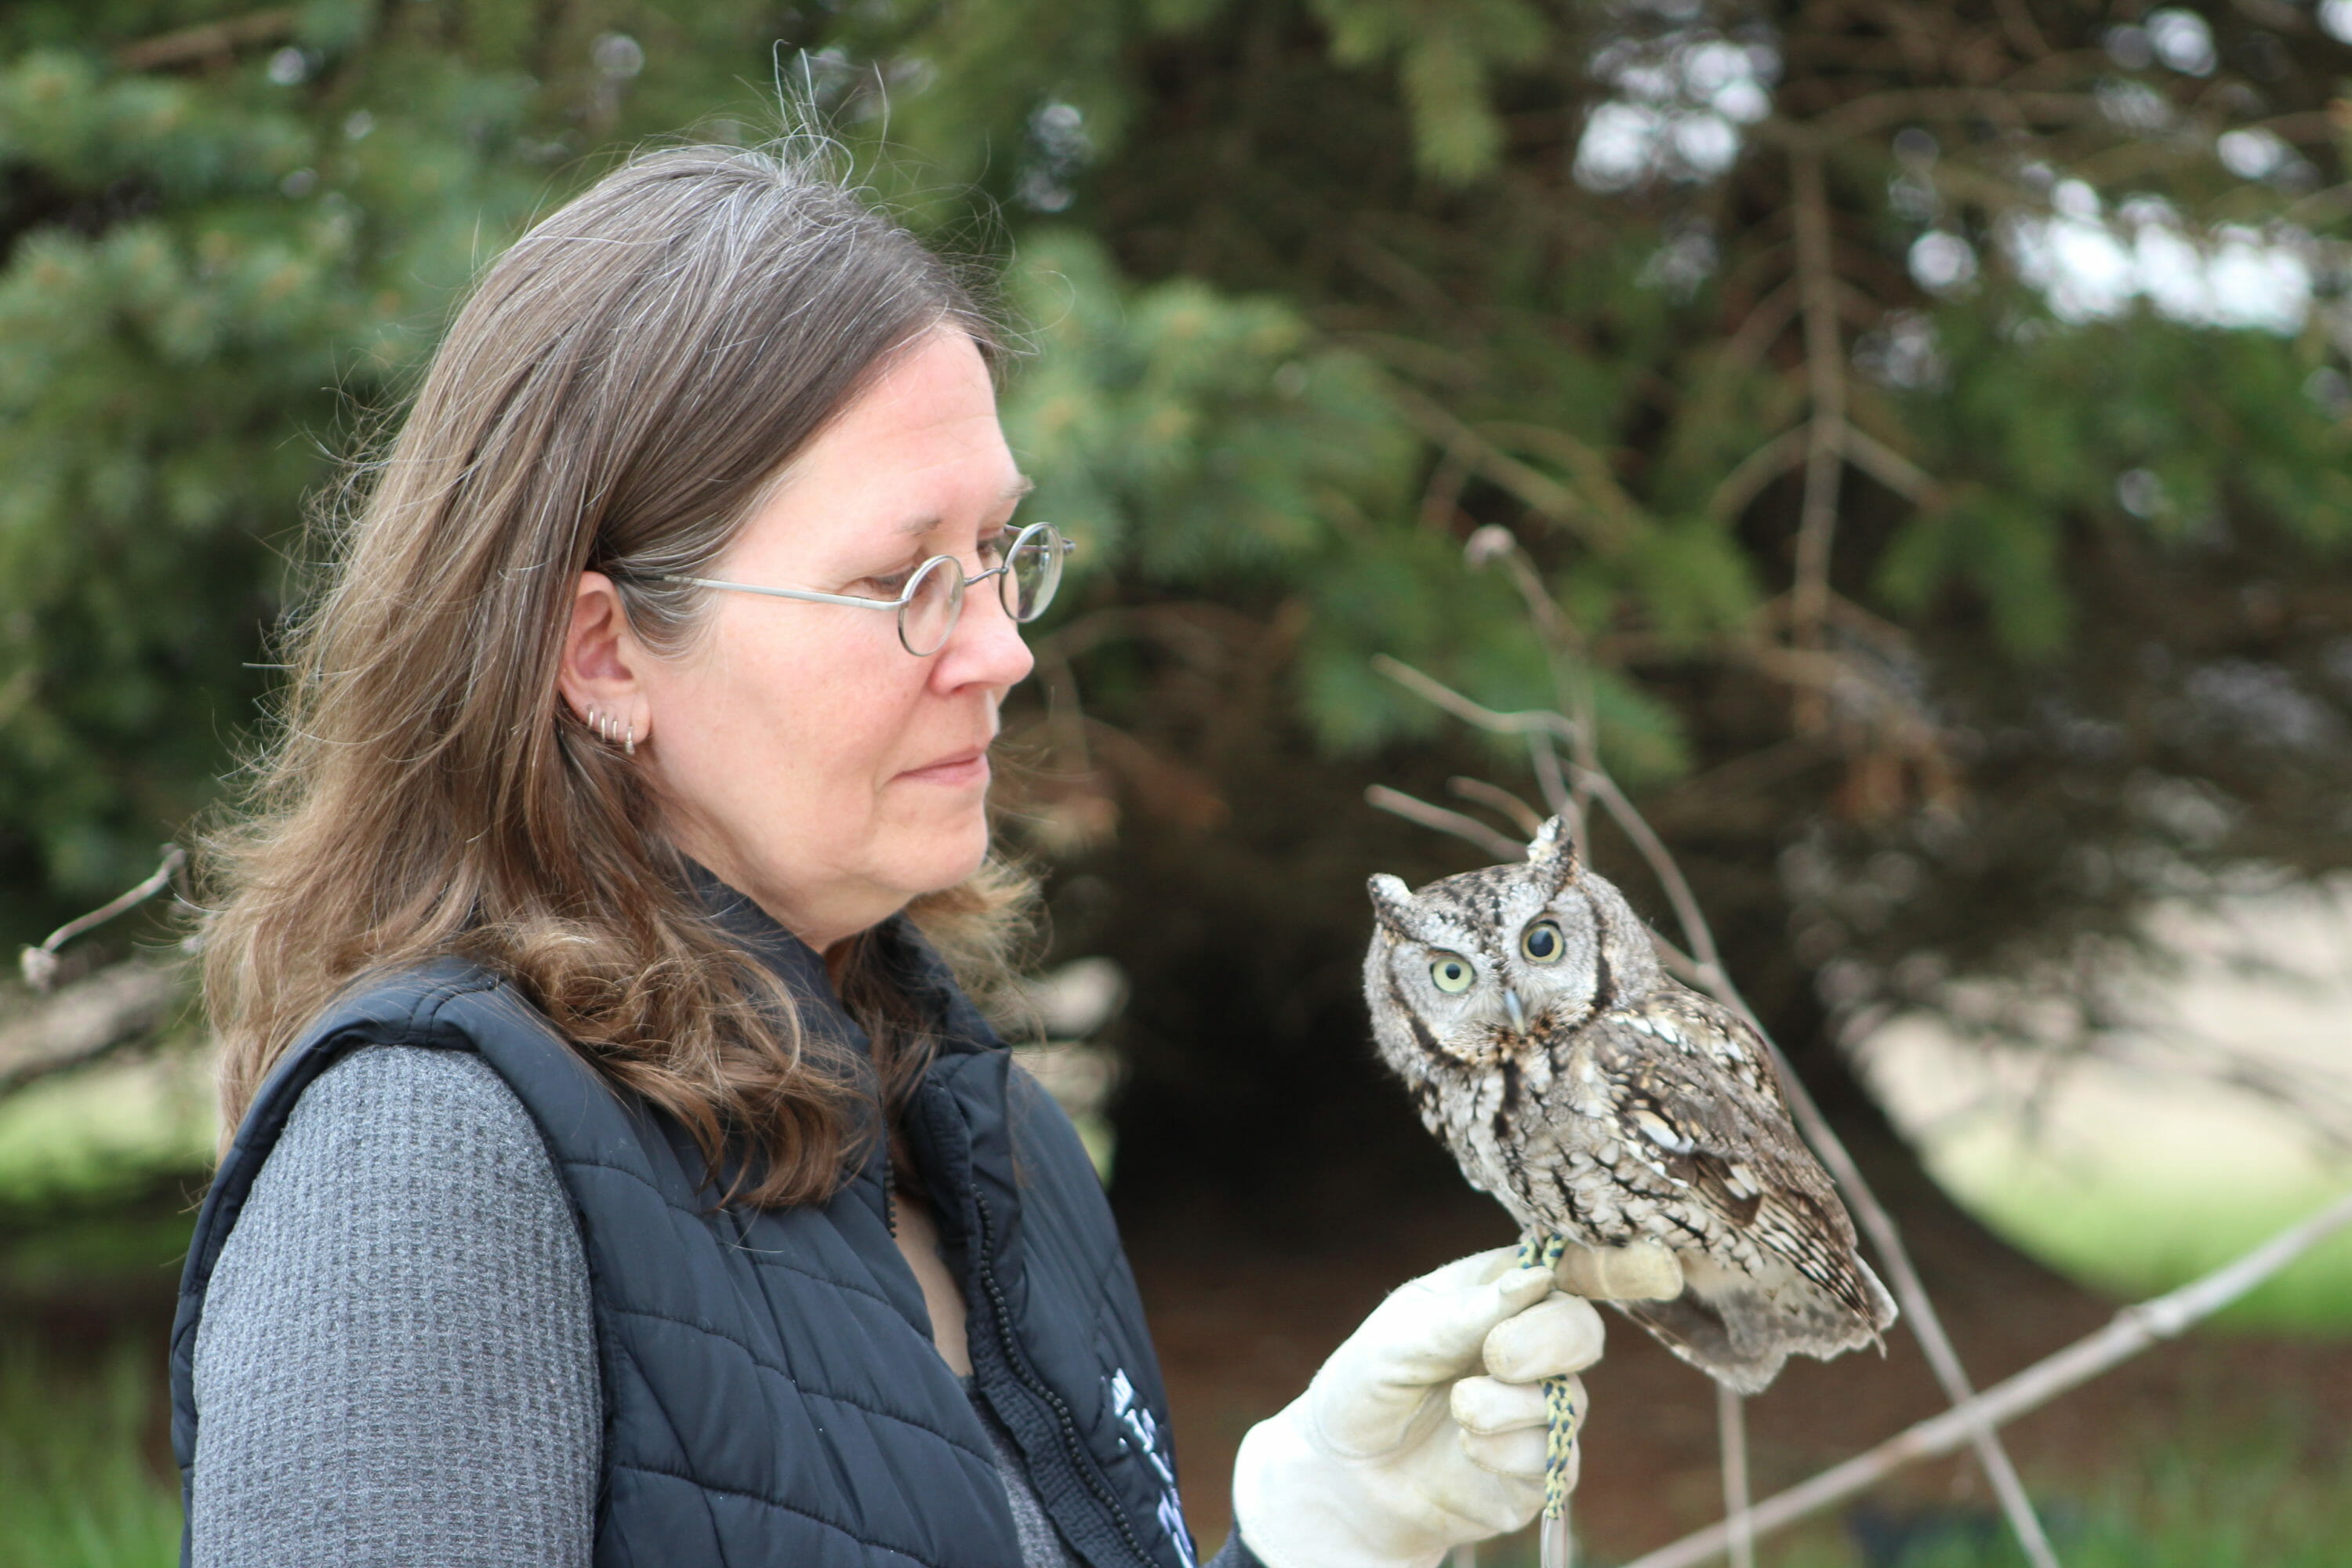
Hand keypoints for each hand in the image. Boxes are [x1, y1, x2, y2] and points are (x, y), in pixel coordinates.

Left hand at [1230, 1240, 1680, 1567]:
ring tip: (1458, 1410)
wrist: (1345, 1475)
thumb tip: (1536, 1278)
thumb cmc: (1367, 1385)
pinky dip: (1508, 1451)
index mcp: (1498, 1294)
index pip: (1567, 1269)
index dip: (1613, 1265)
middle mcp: (1530, 1345)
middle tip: (1495, 1358)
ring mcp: (1539, 1409)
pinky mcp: (1538, 1470)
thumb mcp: (1398, 1336)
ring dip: (1509, 1406)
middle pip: (1583, 1331)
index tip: (1655, 1266)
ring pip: (1570, 1399)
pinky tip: (1467, 1448)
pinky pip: (1555, 1458)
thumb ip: (1467, 1310)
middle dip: (1545, 1341)